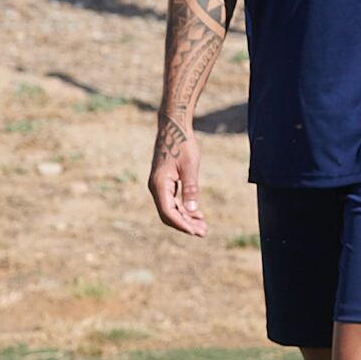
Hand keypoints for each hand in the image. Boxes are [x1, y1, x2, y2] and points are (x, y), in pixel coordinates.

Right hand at [148, 119, 207, 236]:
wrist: (173, 127)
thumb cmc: (182, 144)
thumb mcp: (190, 167)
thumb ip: (191, 189)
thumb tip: (192, 211)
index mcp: (159, 185)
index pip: (168, 212)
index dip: (182, 224)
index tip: (196, 232)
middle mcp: (156, 187)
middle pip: (169, 214)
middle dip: (186, 225)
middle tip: (204, 232)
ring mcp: (159, 186)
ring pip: (171, 209)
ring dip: (186, 218)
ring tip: (203, 226)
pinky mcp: (165, 183)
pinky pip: (173, 201)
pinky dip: (184, 209)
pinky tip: (197, 214)